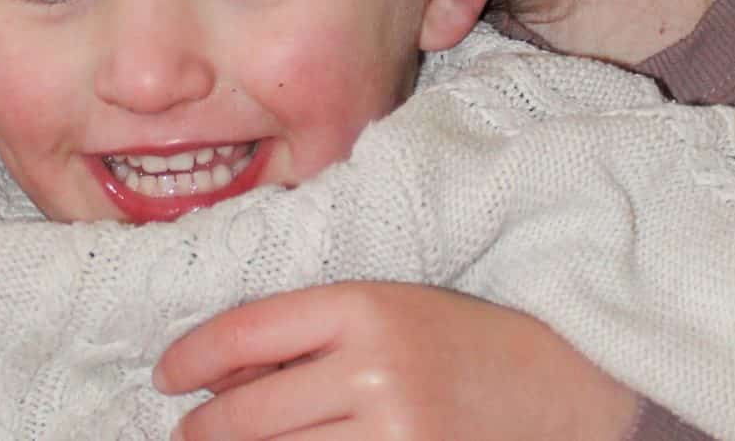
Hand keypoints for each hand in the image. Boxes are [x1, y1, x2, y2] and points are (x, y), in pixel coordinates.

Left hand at [154, 281, 638, 440]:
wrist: (568, 381)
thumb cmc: (466, 339)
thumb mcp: (389, 310)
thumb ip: (309, 335)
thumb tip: (216, 378)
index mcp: (365, 307)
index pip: (245, 332)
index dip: (190, 358)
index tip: (166, 376)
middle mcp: (374, 370)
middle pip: (244, 414)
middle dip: (199, 431)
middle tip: (186, 435)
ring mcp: (394, 434)